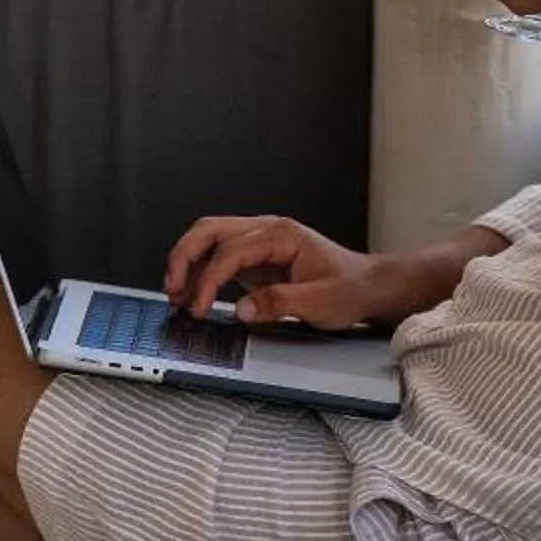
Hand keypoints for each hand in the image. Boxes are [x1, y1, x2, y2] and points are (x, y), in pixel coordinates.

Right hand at [163, 215, 385, 329]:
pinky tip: (193, 294)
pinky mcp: (255, 259)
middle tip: (172, 289)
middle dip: (184, 257)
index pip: (230, 251)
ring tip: (176, 294)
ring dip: (188, 263)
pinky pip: (218, 257)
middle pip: (209, 230)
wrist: (367, 286)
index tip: (200, 308)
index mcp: (280, 234)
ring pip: (209, 239)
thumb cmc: (350, 288)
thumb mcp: (320, 301)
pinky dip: (200, 273)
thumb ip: (279, 304)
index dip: (209, 280)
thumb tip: (240, 309)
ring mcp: (259, 243)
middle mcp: (266, 231)